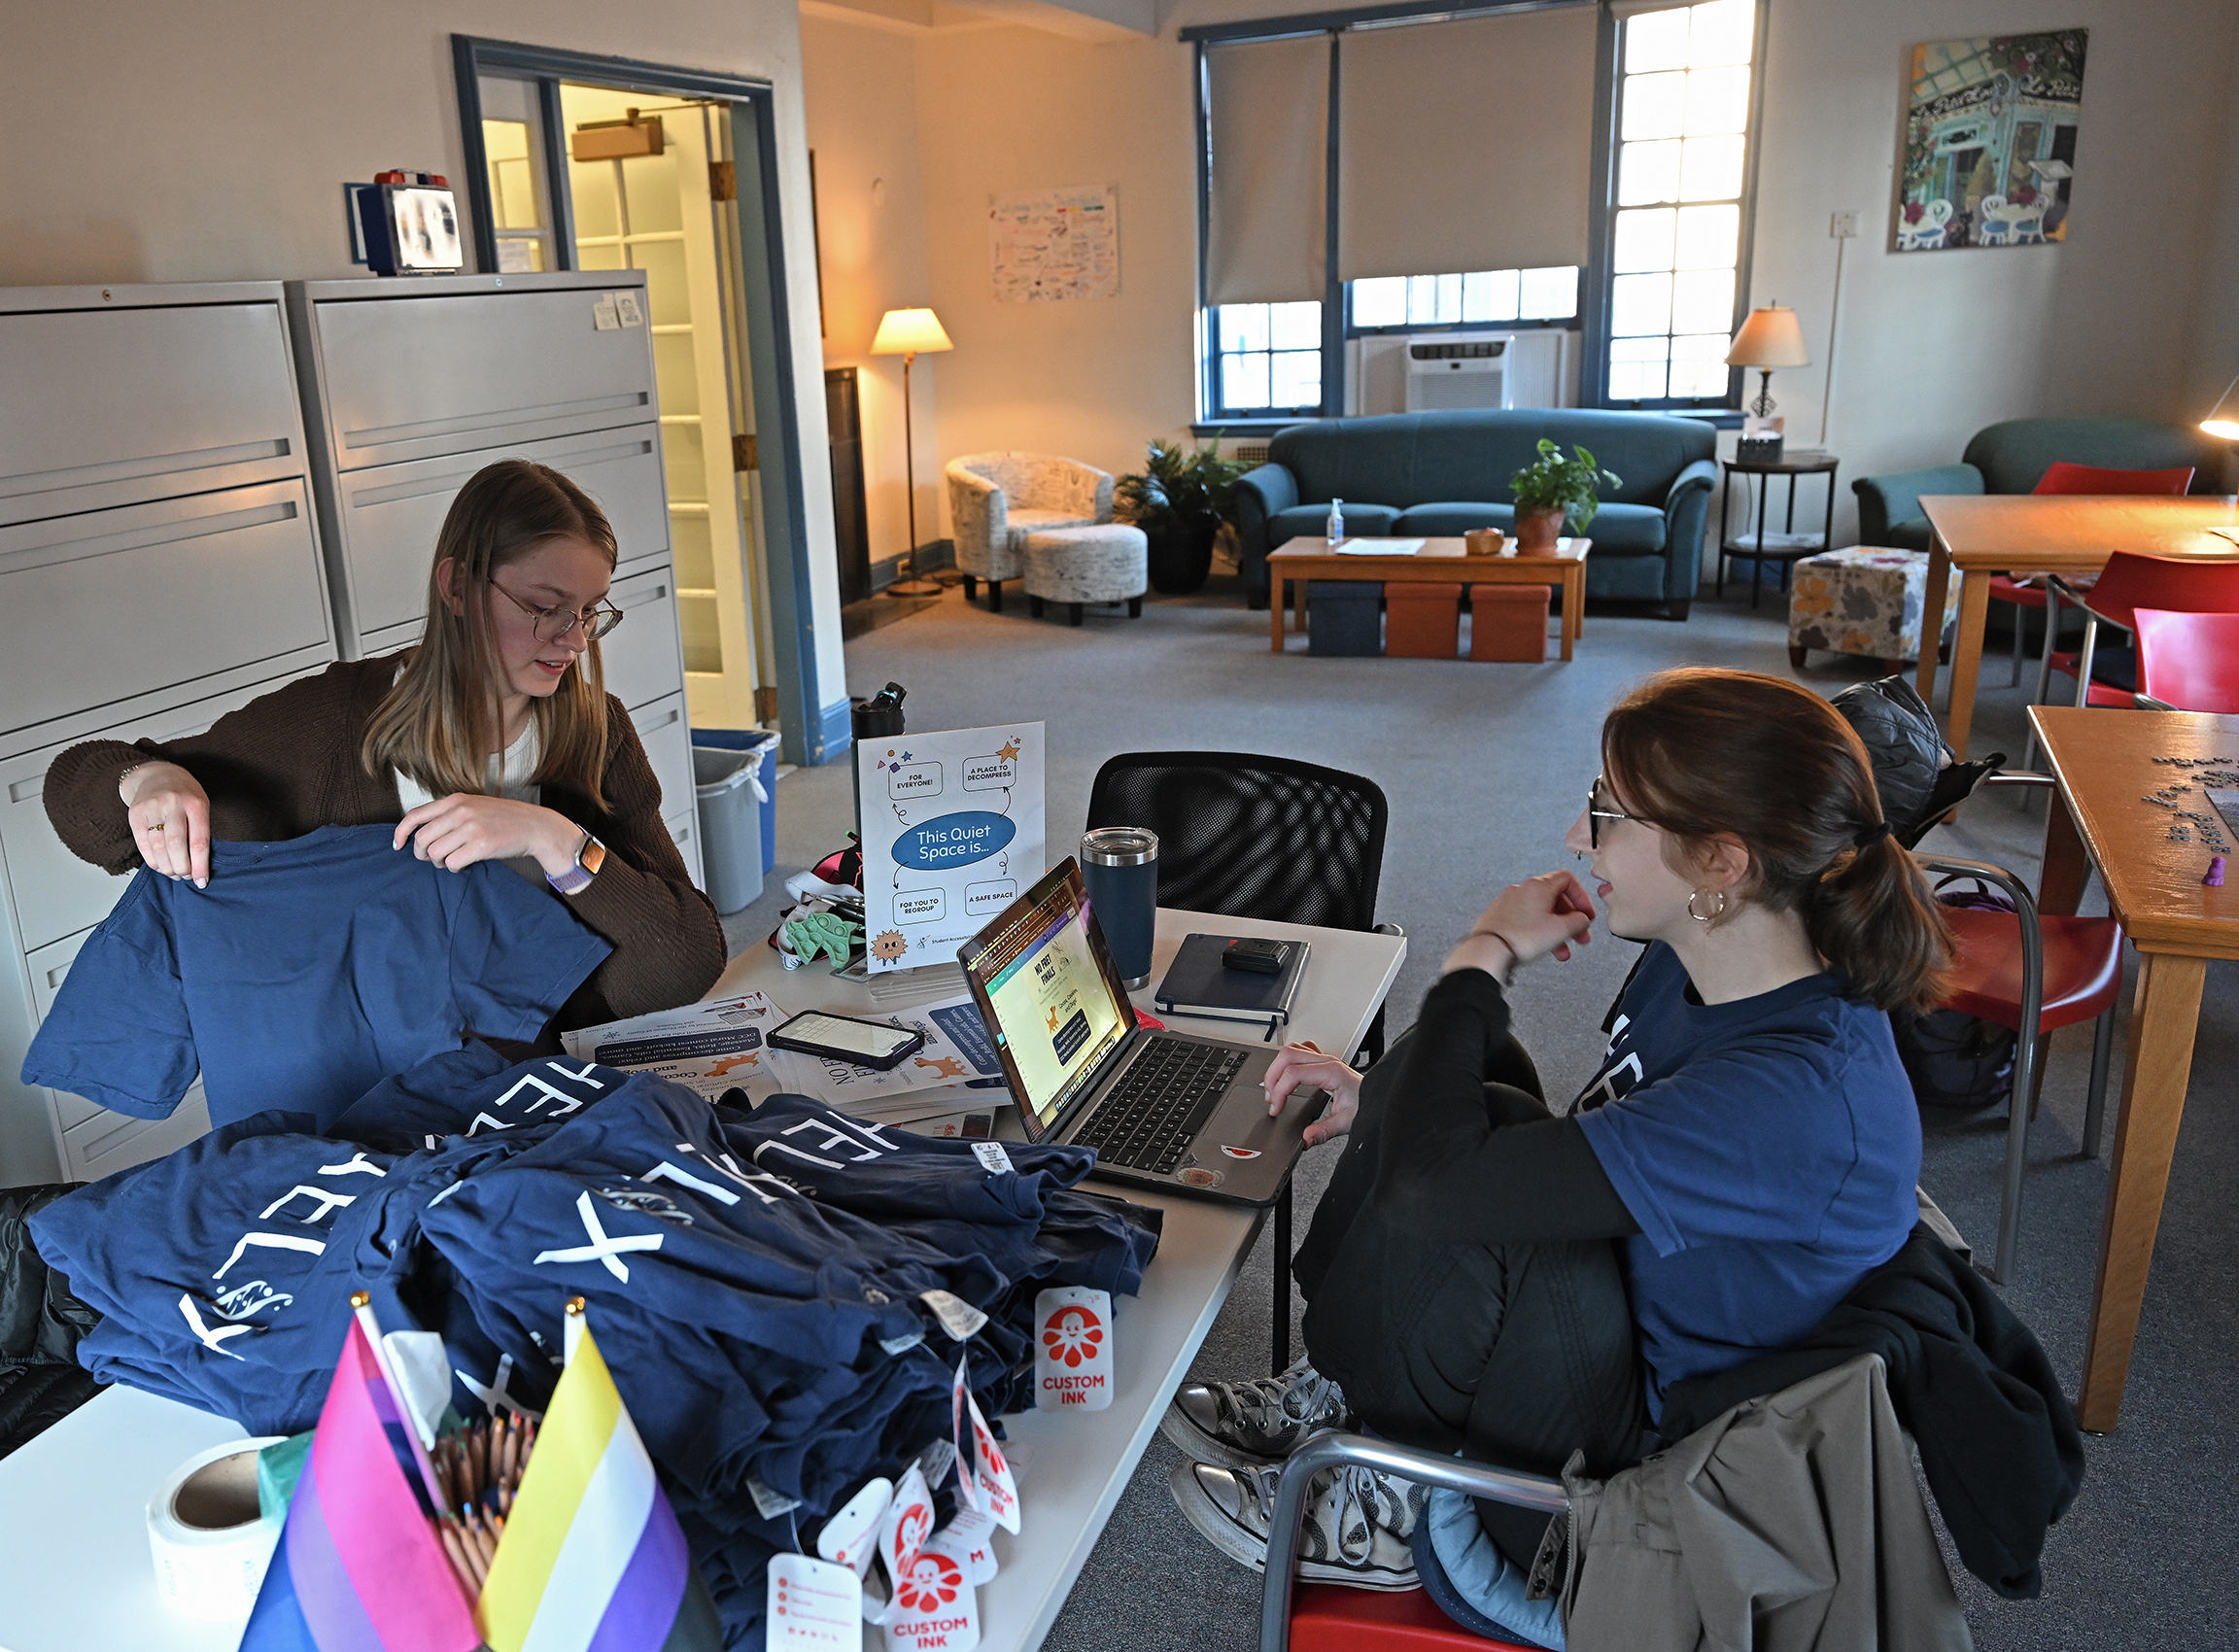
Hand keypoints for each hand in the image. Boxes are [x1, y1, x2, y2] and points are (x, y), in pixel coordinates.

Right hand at [121, 761, 211, 886]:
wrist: (158, 774)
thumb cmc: (185, 795)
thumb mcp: (201, 806)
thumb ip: (200, 831)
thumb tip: (199, 867)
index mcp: (196, 804)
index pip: (199, 841)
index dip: (200, 866)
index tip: (202, 882)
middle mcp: (173, 804)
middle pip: (176, 845)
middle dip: (181, 868)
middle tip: (185, 876)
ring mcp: (152, 808)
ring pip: (157, 847)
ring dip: (166, 867)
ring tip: (173, 874)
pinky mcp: (135, 813)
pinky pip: (142, 844)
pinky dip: (151, 860)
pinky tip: (160, 866)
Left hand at [395, 795, 583, 877]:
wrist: (535, 826)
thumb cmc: (504, 819)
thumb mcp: (474, 806)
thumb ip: (449, 814)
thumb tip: (420, 834)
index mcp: (455, 800)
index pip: (415, 816)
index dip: (401, 833)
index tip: (398, 845)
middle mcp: (461, 811)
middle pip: (422, 840)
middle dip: (423, 854)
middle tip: (433, 859)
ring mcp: (471, 828)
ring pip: (435, 854)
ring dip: (440, 863)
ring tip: (452, 861)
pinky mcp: (482, 845)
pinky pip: (452, 863)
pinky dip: (454, 868)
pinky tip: (464, 864)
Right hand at [1263, 1040, 1361, 1147]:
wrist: (1382, 1098)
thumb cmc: (1368, 1105)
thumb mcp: (1346, 1123)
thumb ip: (1323, 1132)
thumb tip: (1305, 1139)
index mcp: (1331, 1072)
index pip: (1293, 1073)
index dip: (1279, 1091)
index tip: (1276, 1108)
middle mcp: (1327, 1061)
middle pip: (1287, 1056)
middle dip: (1272, 1077)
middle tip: (1271, 1099)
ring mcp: (1326, 1058)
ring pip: (1292, 1049)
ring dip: (1278, 1067)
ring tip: (1275, 1088)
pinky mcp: (1325, 1061)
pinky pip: (1302, 1050)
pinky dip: (1288, 1060)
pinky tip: (1287, 1074)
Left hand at [1442, 871, 1597, 979]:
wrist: (1488, 951)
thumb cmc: (1522, 938)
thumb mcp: (1561, 930)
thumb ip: (1579, 921)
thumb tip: (1582, 919)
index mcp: (1538, 886)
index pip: (1567, 879)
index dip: (1582, 897)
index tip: (1585, 914)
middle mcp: (1521, 890)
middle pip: (1554, 899)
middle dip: (1570, 920)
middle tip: (1579, 937)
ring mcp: (1508, 903)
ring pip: (1540, 914)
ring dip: (1555, 931)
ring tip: (1561, 951)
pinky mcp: (1498, 917)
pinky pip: (1525, 921)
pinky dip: (1537, 933)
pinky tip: (1540, 948)